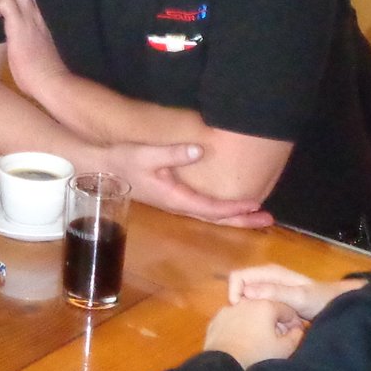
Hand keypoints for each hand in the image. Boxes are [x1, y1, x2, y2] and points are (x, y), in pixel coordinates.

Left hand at [0, 0, 67, 102]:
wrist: (53, 82)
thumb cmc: (52, 74)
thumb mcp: (50, 51)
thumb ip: (43, 40)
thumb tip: (38, 44)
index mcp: (51, 21)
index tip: (23, 4)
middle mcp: (42, 14)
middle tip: (9, 4)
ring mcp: (30, 17)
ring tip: (1, 9)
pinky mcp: (17, 25)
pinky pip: (4, 1)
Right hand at [107, 141, 272, 228]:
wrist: (102, 168)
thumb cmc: (123, 160)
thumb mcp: (146, 154)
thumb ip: (173, 153)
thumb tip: (200, 151)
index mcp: (175, 198)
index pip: (211, 208)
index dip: (234, 208)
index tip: (255, 204)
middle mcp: (178, 205)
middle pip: (216, 219)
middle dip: (242, 219)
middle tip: (268, 219)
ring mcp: (176, 203)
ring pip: (211, 216)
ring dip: (235, 216)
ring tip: (257, 215)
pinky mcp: (174, 197)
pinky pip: (205, 209)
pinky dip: (222, 211)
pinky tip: (232, 206)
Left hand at [203, 298, 302, 368]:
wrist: (224, 366)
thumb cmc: (258, 356)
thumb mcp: (284, 349)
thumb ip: (296, 336)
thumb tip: (298, 329)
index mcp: (266, 306)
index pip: (286, 310)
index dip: (293, 322)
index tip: (293, 334)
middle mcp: (246, 302)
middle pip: (266, 309)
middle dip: (273, 321)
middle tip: (277, 338)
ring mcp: (228, 310)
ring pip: (248, 314)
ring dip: (255, 323)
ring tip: (257, 341)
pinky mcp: (215, 320)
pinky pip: (233, 321)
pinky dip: (239, 327)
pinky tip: (240, 341)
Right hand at [229, 264, 360, 320]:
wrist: (338, 306)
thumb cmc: (320, 300)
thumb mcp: (299, 297)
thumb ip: (275, 292)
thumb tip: (247, 292)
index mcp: (270, 272)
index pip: (238, 276)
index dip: (234, 292)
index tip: (241, 310)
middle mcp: (267, 278)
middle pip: (240, 288)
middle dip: (241, 304)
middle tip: (252, 320)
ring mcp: (270, 290)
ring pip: (248, 299)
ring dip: (251, 311)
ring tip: (262, 324)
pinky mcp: (274, 301)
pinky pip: (257, 306)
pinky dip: (259, 315)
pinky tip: (269, 326)